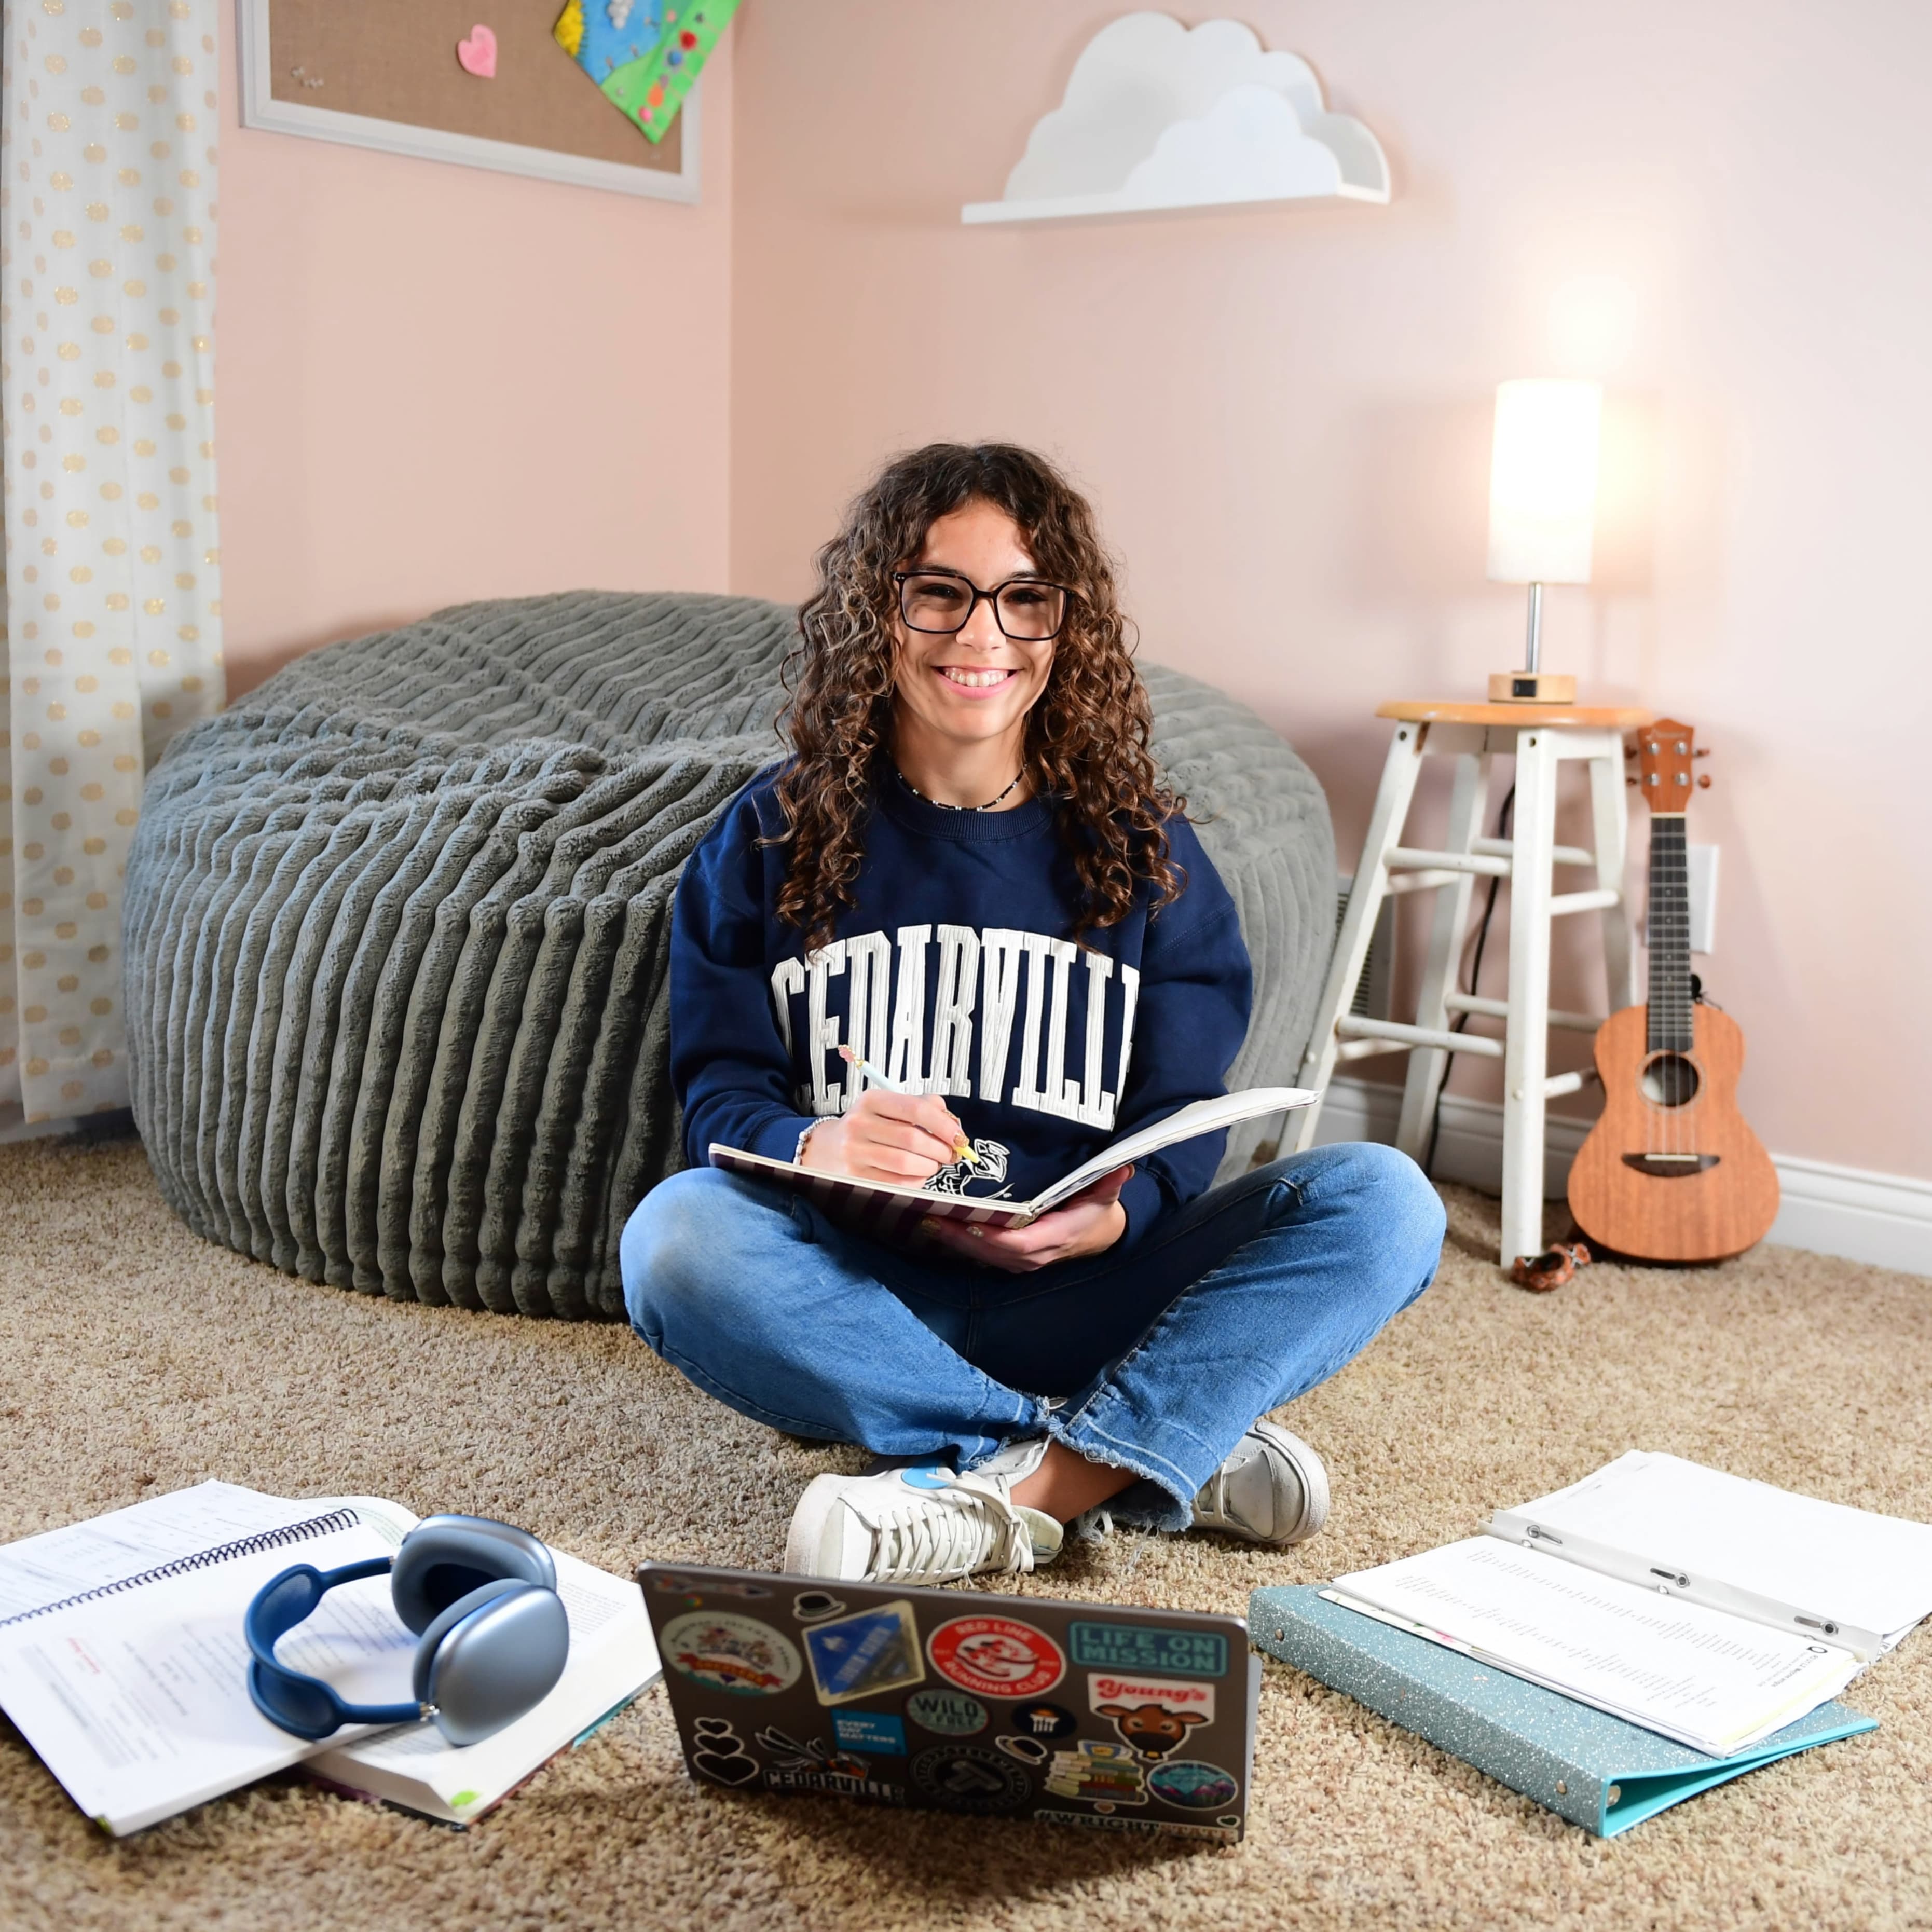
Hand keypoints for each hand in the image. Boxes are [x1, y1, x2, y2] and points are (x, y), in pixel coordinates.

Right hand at [797, 1087, 969, 1184]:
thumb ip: (923, 1107)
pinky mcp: (855, 1178)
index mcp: (871, 1100)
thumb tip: (953, 1124)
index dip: (944, 1125)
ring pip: (905, 1163)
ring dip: (929, 1166)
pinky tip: (916, 1175)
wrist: (826, 1149)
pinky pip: (897, 1183)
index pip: (916, 1109)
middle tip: (949, 1154)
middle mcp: (859, 1124)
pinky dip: (915, 1181)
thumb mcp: (889, 1107)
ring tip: (933, 1164)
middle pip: (912, 1138)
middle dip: (940, 1150)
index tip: (960, 1137)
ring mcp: (854, 1152)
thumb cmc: (869, 1127)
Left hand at [923, 1166, 1132, 1273]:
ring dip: (956, 1240)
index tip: (969, 1221)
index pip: (1019, 1243)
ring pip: (983, 1255)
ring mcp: (1022, 1260)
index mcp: (1055, 1237)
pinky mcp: (1013, 1258)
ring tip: (929, 1218)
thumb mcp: (1105, 1193)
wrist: (1099, 1235)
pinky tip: (940, 1226)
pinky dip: (962, 1242)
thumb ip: (1109, 1180)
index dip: (993, 1236)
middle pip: (992, 1251)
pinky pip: (984, 1254)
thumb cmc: (1097, 1210)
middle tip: (933, 1215)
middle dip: (962, 1237)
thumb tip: (1122, 1167)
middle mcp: (1035, 1255)